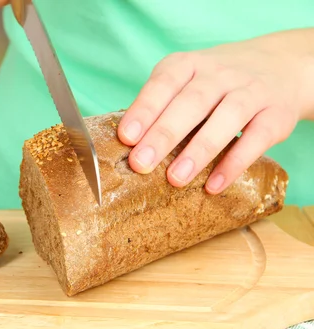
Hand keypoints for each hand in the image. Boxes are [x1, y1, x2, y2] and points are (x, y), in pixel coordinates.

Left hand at [118, 29, 313, 194]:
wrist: (281, 65)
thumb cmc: (215, 83)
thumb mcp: (187, 80)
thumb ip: (161, 106)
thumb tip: (128, 147)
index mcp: (188, 64)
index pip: (164, 83)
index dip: (144, 110)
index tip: (126, 137)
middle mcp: (220, 74)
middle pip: (191, 103)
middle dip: (164, 135)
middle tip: (141, 164)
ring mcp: (251, 91)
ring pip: (226, 118)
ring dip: (199, 150)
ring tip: (175, 179)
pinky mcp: (276, 115)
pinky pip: (256, 139)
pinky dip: (234, 164)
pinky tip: (213, 184)